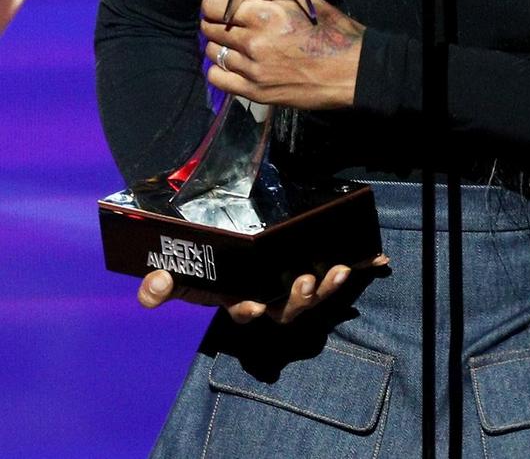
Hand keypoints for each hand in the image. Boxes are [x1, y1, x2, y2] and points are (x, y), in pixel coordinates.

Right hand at [137, 252, 389, 324]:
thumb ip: (163, 280)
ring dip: (328, 287)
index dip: (248, 309)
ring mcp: (296, 282)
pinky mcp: (318, 265)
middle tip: (303, 281)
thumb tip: (150, 291)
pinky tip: (377, 259)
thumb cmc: (206, 255)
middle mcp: (271, 295)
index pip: (244, 310)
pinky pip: (339, 271)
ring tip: (335, 271)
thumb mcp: (182, 265)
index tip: (252, 304)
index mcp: (238, 296)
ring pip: (316, 295)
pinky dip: (360, 266)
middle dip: (298, 300)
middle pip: (288, 308)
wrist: (229, 221)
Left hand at [200, 0, 362, 109]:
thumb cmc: (332, 30)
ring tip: (238, 43)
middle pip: (208, 29)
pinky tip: (237, 63)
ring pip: (212, 53)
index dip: (216, 2)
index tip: (227, 3)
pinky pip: (218, 79)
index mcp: (264, 15)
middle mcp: (253, 42)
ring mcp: (253, 70)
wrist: (353, 71)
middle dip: (216, 21)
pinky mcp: (256, 93)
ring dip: (220, 44)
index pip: (212, 6)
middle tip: (233, 22)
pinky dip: (221, 69)